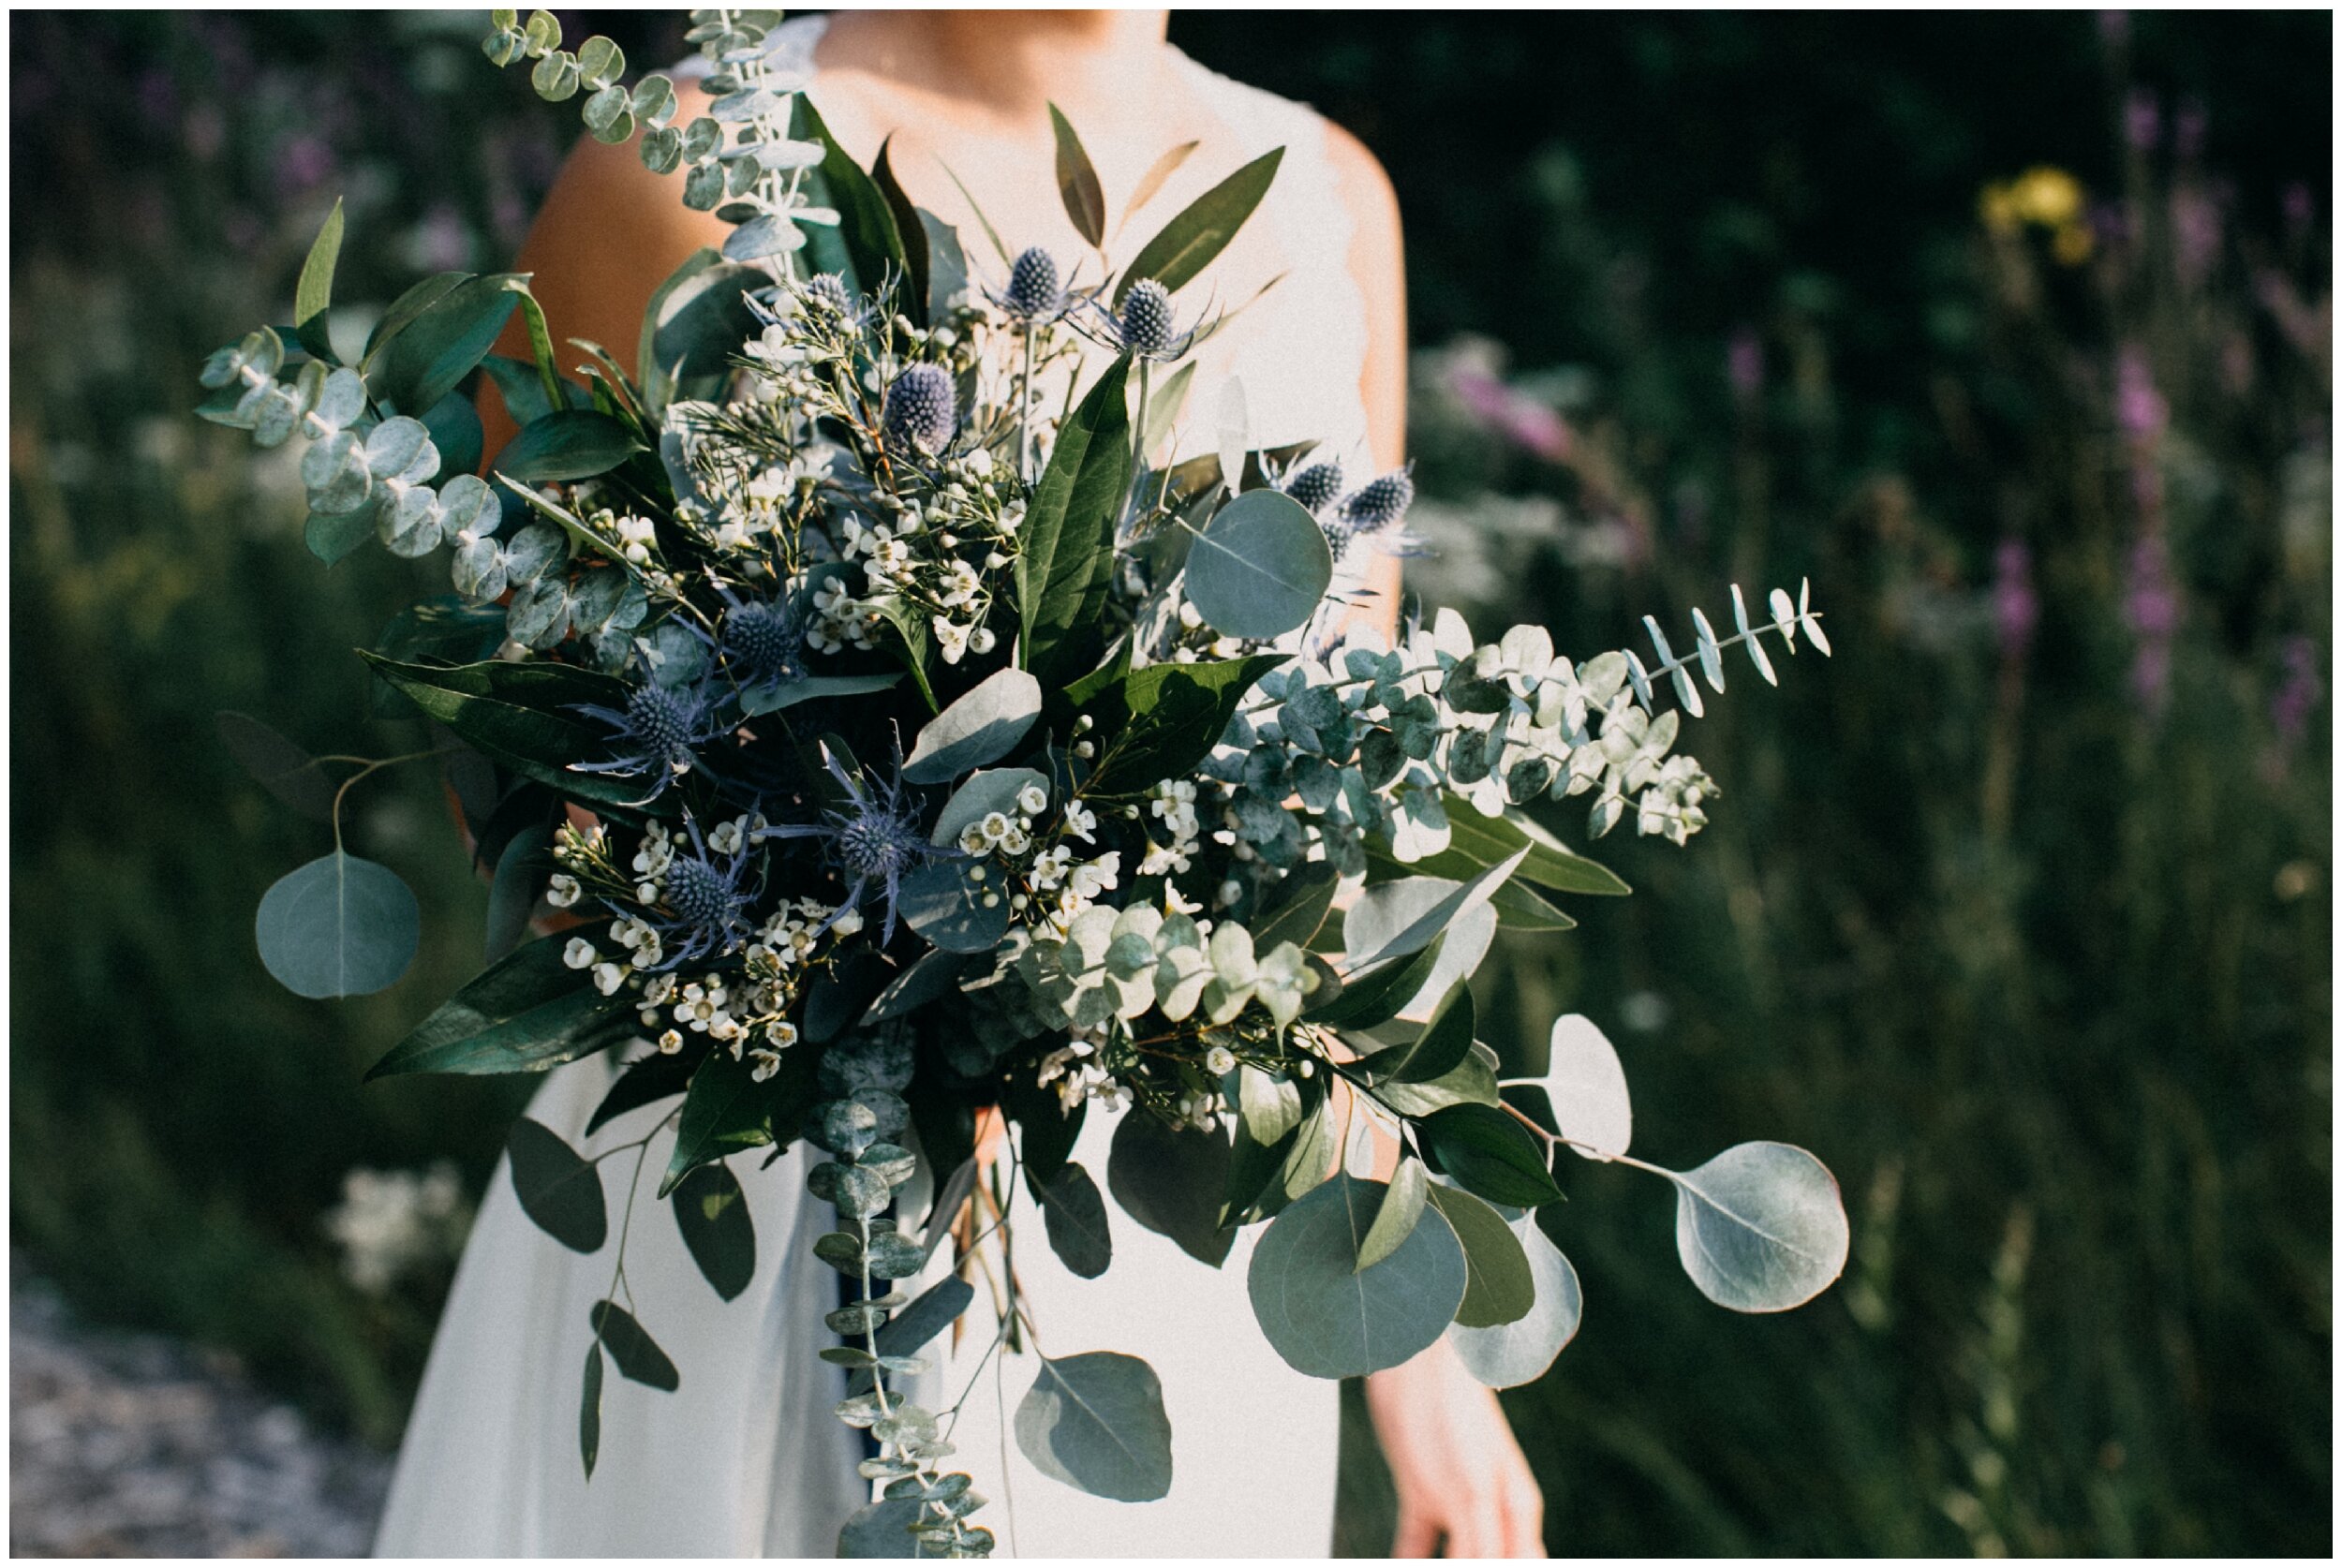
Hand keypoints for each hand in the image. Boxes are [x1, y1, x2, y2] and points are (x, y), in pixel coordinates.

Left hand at [1363, 1336, 1544, 1557]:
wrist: (1413, 1353)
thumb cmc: (1453, 1413)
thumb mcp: (1474, 1491)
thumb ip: (1487, 1547)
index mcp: (1517, 1514)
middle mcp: (1492, 1514)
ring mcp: (1456, 1505)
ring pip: (1451, 1564)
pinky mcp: (1420, 1495)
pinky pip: (1414, 1546)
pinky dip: (1403, 1564)